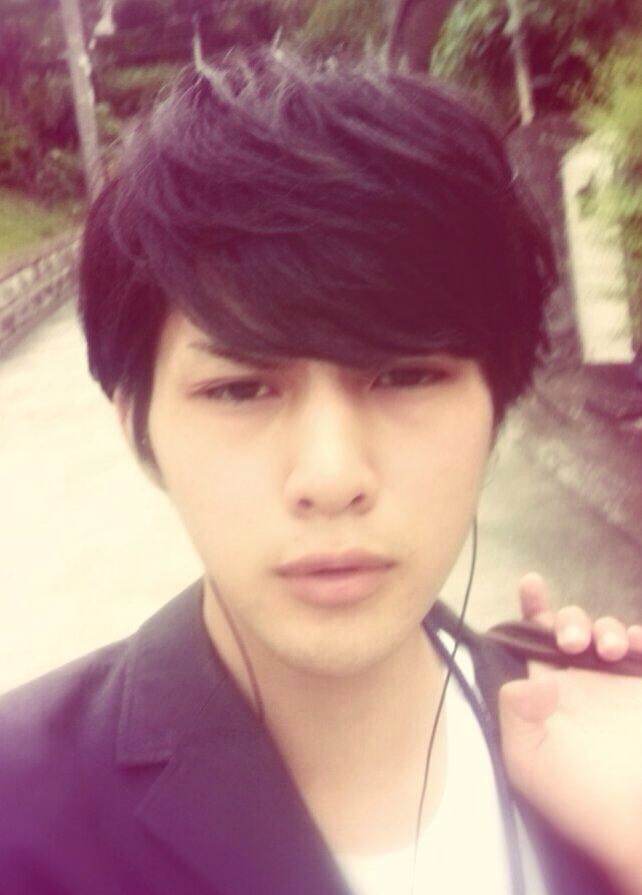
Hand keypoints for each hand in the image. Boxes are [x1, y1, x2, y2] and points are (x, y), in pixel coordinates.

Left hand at [500, 573, 641, 893]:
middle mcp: (579, 685)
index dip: (531, 609)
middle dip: (568, 620)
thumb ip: (514, 715)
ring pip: (606, 633)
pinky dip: (638, 637)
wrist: (637, 821)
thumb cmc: (582, 799)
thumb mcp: (530, 762)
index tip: (532, 582)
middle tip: (572, 641)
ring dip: (604, 628)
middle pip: (568, 629)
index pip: (530, 643)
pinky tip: (633, 645)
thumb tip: (523, 679)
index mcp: (545, 695)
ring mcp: (616, 687)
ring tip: (608, 649)